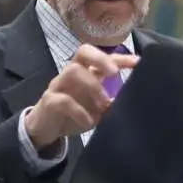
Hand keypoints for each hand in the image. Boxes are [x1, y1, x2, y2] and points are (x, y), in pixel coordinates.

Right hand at [23, 44, 138, 149]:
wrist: (44, 129)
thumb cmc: (72, 115)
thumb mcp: (95, 110)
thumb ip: (110, 104)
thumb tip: (130, 103)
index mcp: (85, 73)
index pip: (102, 57)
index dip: (120, 57)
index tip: (138, 63)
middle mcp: (71, 74)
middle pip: (83, 52)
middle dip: (101, 59)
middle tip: (114, 74)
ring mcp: (58, 86)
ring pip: (72, 72)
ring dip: (92, 86)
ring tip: (103, 104)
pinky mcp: (49, 102)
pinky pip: (63, 100)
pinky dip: (79, 111)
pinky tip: (89, 122)